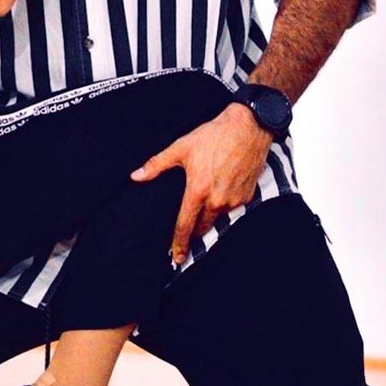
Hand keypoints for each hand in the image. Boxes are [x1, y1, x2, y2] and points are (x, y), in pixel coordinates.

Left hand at [131, 104, 272, 263]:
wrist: (248, 127)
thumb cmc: (213, 136)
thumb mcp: (181, 148)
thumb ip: (156, 165)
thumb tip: (136, 176)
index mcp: (198, 191)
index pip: (185, 226)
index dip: (179, 243)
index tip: (177, 257)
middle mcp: (217, 200)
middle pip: (203, 227)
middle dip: (195, 231)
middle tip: (188, 231)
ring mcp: (235, 200)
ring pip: (219, 217)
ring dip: (211, 214)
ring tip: (206, 201)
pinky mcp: (249, 196)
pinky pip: (233, 207)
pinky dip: (226, 203)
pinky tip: (222, 189)